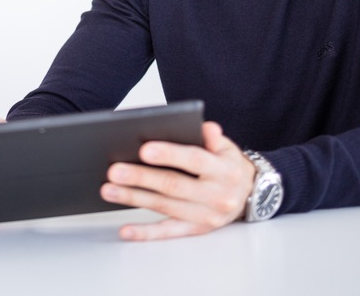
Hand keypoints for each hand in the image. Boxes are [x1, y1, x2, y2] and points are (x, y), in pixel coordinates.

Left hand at [100, 121, 255, 240]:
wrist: (250, 194)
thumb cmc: (228, 165)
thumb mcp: (227, 147)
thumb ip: (213, 137)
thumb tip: (206, 127)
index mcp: (224, 169)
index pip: (194, 160)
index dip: (169, 154)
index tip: (144, 149)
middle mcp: (217, 195)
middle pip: (174, 185)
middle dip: (142, 177)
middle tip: (115, 170)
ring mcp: (206, 215)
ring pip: (165, 207)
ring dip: (134, 198)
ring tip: (109, 190)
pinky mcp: (196, 229)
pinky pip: (168, 232)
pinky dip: (145, 232)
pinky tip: (125, 229)